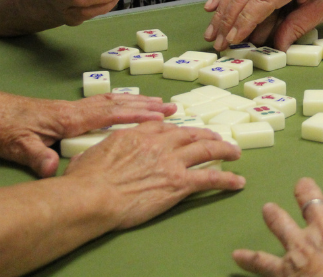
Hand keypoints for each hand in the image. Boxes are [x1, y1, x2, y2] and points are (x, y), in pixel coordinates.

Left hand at [0, 92, 176, 177]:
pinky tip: (123, 106)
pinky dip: (117, 103)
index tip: (161, 114)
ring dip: (134, 102)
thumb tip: (54, 170)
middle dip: (144, 106)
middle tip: (170, 106)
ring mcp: (68, 108)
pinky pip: (98, 104)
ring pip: (108, 101)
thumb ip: (37, 157)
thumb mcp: (15, 146)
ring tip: (156, 103)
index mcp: (68, 117)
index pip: (109, 114)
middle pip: (115, 104)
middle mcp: (73, 109)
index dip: (136, 115)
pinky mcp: (62, 111)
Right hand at [65, 122, 244, 229]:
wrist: (93, 196)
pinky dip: (227, 179)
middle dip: (205, 135)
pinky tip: (238, 181)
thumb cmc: (84, 181)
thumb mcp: (86, 157)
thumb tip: (87, 159)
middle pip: (189, 134)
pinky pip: (210, 178)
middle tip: (216, 138)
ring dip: (224, 150)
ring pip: (205, 150)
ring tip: (235, 152)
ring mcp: (171, 162)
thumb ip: (95, 154)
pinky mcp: (179, 183)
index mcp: (135, 135)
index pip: (162, 126)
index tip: (183, 129)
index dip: (175, 128)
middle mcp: (157, 144)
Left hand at [233, 167, 322, 276]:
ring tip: (268, 209)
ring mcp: (300, 245)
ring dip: (273, 215)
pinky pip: (262, 261)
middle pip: (309, 198)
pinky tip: (237, 256)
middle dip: (304, 190)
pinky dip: (249, 259)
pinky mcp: (283, 267)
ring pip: (280, 221)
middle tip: (302, 186)